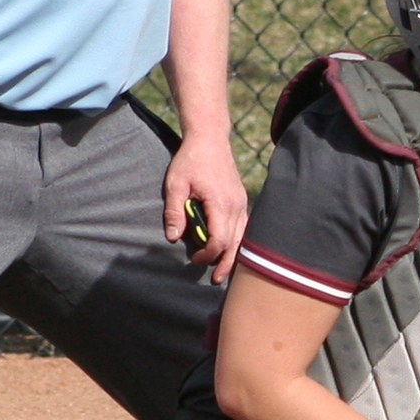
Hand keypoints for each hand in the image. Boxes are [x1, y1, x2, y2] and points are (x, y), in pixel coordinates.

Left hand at [163, 135, 248, 283]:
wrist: (210, 139)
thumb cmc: (190, 160)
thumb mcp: (175, 184)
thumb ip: (175, 212)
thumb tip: (174, 238)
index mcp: (220, 203)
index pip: (219, 239)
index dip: (207, 254)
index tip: (193, 258)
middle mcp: (236, 206)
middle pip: (235, 244)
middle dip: (225, 263)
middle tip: (215, 280)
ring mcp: (242, 203)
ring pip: (243, 238)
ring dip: (234, 256)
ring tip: (225, 271)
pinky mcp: (242, 201)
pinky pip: (245, 227)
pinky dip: (239, 242)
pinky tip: (232, 251)